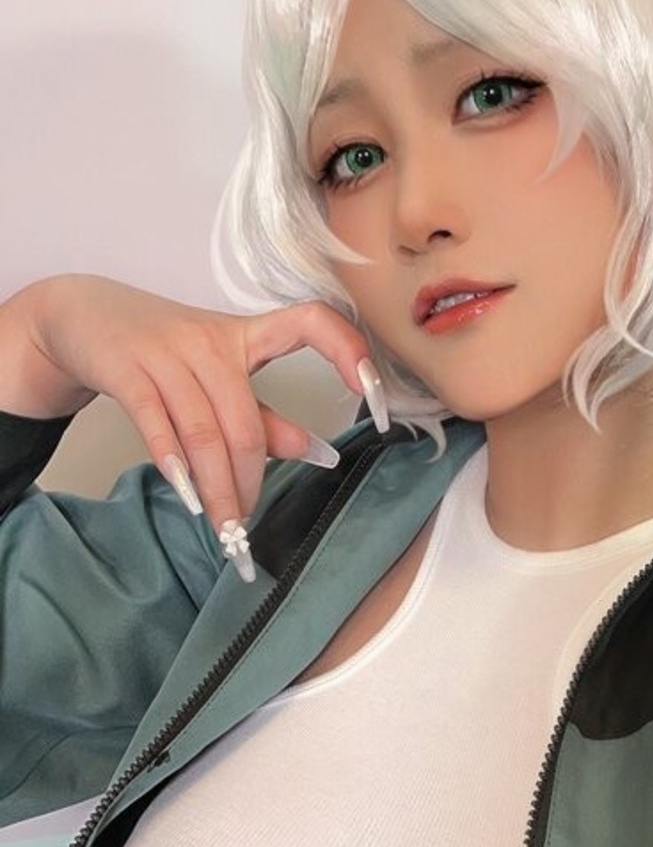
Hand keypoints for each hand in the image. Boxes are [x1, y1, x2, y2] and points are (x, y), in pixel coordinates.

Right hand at [25, 274, 385, 546]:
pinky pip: (157, 423)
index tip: (376, 399)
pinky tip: (188, 497)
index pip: (311, 322)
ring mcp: (168, 353)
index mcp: (247, 334)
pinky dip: (174, 465)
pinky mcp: (127, 368)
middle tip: (247, 526)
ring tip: (224, 529)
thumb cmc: (164, 353)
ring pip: (205, 432)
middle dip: (251, 482)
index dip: (348, 351)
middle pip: (246, 422)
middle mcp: (212, 340)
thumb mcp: (220, 378)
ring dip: (217, 489)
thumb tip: (322, 454)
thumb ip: (267, 418)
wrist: (83, 317)